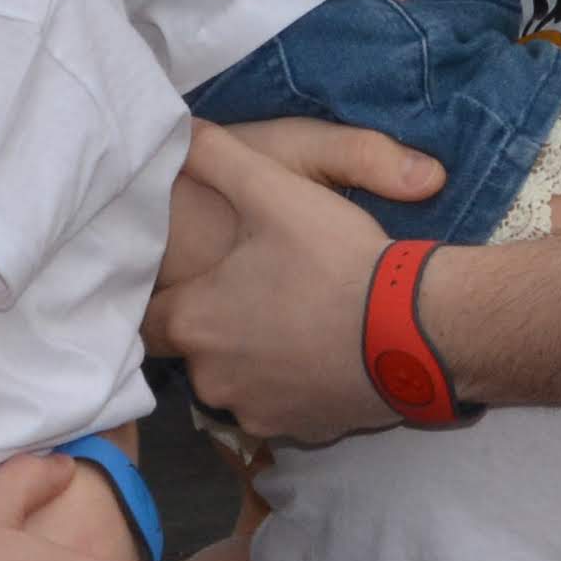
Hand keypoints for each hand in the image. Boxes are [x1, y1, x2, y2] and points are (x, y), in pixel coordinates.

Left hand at [148, 122, 416, 447]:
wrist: (415, 330)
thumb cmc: (335, 259)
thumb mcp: (274, 190)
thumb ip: (217, 157)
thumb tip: (177, 128)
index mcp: (194, 323)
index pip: (146, 316)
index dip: (160, 293)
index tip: (184, 276)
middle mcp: (212, 379)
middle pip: (194, 349)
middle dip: (215, 322)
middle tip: (252, 287)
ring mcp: (257, 413)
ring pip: (237, 379)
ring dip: (253, 355)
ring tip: (292, 314)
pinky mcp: (300, 432)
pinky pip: (280, 404)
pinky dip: (292, 382)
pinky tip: (321, 347)